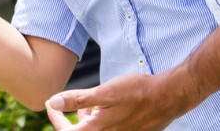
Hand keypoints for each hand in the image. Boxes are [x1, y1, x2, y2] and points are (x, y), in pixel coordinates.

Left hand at [44, 72, 203, 130]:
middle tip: (67, 102)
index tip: (51, 103)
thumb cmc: (138, 92)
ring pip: (94, 130)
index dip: (55, 117)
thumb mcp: (105, 92)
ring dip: (86, 117)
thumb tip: (53, 102)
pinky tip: (102, 107)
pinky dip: (100, 119)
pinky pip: (107, 129)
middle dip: (71, 118)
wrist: (168, 97)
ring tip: (87, 103)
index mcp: (98, 129)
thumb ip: (78, 99)